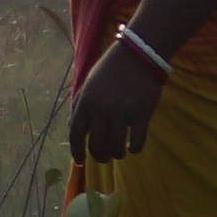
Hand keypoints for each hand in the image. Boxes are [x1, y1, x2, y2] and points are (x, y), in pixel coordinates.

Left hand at [68, 31, 168, 164]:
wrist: (138, 55)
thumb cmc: (110, 70)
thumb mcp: (88, 84)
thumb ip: (80, 105)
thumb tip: (73, 128)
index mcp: (85, 102)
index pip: (76, 134)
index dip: (77, 151)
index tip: (80, 161)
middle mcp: (101, 110)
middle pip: (96, 146)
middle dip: (100, 157)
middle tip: (104, 158)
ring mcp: (122, 113)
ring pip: (116, 148)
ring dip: (117, 154)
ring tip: (119, 152)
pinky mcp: (142, 114)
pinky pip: (137, 143)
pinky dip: (134, 149)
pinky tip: (134, 146)